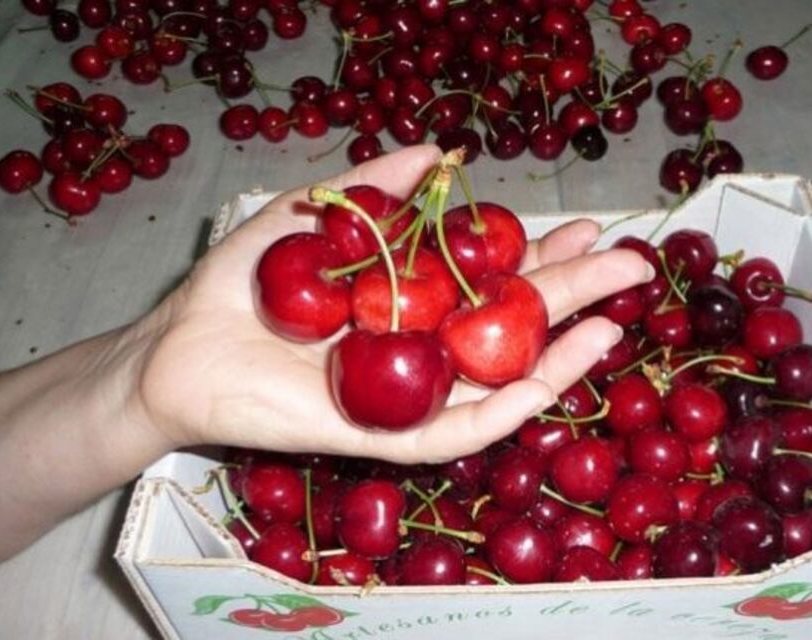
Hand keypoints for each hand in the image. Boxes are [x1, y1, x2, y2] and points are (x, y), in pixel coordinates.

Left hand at [134, 145, 653, 463]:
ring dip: (562, 351)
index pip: (490, 280)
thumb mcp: (311, 218)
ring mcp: (408, 395)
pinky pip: (461, 429)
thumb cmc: (240, 289)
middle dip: (572, 294)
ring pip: (501, 382)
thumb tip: (439, 149)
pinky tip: (557, 369)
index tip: (585, 225)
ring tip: (614, 315)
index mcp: (408, 302)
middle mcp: (419, 349)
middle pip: (510, 327)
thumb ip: (373, 186)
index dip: (540, 254)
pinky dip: (511, 404)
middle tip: (630, 264)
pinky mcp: (387, 433)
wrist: (181, 351)